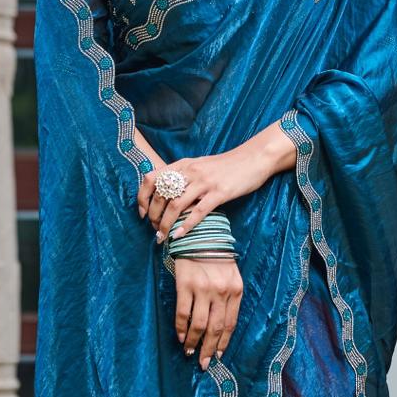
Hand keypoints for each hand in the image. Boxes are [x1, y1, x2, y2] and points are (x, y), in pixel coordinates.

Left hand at [138, 128, 293, 240]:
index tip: (142, 214)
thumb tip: (168, 196)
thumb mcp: (201, 166)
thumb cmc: (227, 166)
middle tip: (155, 231)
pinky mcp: (219, 193)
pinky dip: (186, 226)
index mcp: (183, 165)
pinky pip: (198, 212)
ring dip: (166, 224)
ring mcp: (205, 182)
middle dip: (154, 217)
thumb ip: (185, 177)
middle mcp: (190, 172)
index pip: (151, 178)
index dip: (142, 198)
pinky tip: (180, 236)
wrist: (253, 158)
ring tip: (164, 237)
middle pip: (161, 196)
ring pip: (176, 205)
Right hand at [174, 255, 243, 368]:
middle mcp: (221, 291)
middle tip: (203, 363)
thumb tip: (221, 326)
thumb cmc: (216, 256)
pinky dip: (181, 329)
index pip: (230, 323)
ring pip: (199, 324)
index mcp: (235, 289)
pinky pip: (183, 313)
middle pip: (216, 328)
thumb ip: (229, 296)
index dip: (224, 342)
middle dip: (209, 349)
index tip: (218, 356)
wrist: (201, 234)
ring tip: (189, 352)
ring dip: (193, 342)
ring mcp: (203, 288)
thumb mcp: (230, 275)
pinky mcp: (186, 285)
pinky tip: (180, 337)